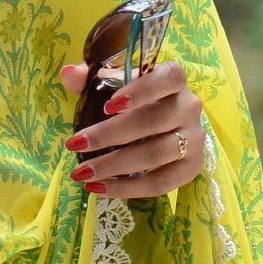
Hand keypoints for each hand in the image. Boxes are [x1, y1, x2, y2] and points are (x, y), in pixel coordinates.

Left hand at [58, 55, 207, 198]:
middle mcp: (189, 107)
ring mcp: (194, 139)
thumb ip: (90, 78)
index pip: (167, 79)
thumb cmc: (136, 100)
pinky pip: (160, 183)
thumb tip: (69, 74)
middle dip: (109, 135)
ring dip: (114, 166)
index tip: (109, 105)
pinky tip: (100, 188)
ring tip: (82, 173)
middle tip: (75, 144)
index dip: (140, 91)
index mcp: (174, 79)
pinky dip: (128, 189)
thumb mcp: (114, 84)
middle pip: (153, 121)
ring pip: (156, 155)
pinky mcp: (191, 168)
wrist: (168, 125)